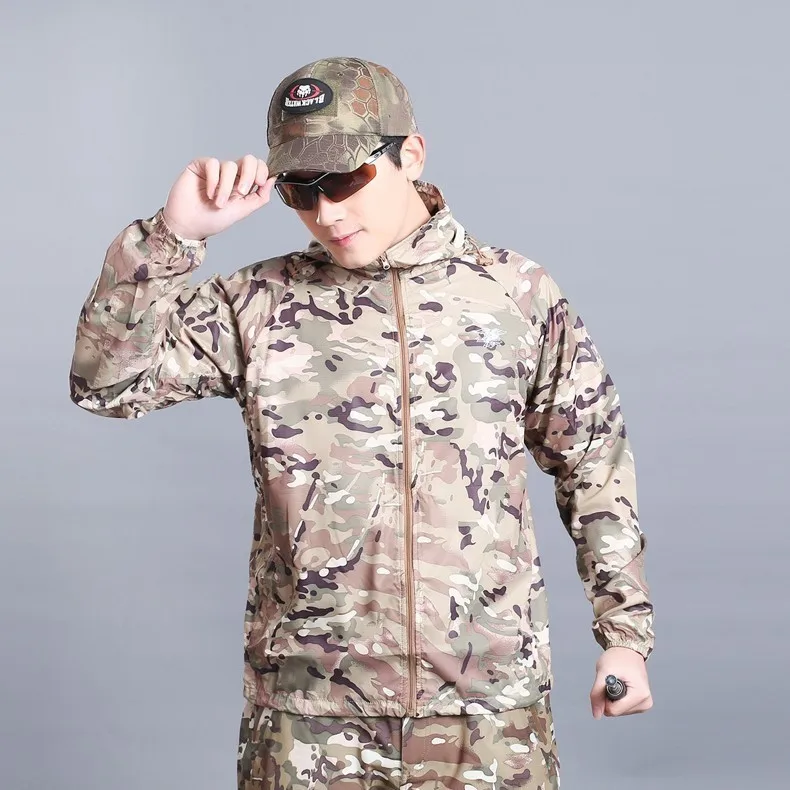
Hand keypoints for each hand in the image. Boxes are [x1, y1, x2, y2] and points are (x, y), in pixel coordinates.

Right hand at [163, 155, 277, 240]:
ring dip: (226, 187)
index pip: (258, 167)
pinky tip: (208, 193)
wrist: (189, 225)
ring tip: (218, 203)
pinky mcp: (200, 166)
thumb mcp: (242, 211)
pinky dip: (214, 180)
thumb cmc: (212, 220)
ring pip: (230, 166)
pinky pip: (213, 164)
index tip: (259, 183)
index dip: (262, 171)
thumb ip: (259, 197)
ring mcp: (215, 170)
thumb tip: (272, 180)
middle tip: (241, 191)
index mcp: (242, 184)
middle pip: (248, 159)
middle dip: (249, 174)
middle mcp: (230, 175)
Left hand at [590, 646, 652, 718]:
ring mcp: (645, 704)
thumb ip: (597, 694)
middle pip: (617, 712)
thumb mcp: (603, 672)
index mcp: (640, 695)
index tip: (606, 684)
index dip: (604, 699)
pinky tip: (621, 685)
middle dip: (609, 698)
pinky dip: (617, 698)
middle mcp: (646, 702)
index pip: (614, 710)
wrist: (627, 650)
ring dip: (613, 698)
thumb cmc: (617, 658)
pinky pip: (622, 708)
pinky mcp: (641, 704)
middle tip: (611, 681)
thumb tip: (596, 715)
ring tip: (618, 681)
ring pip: (619, 711)